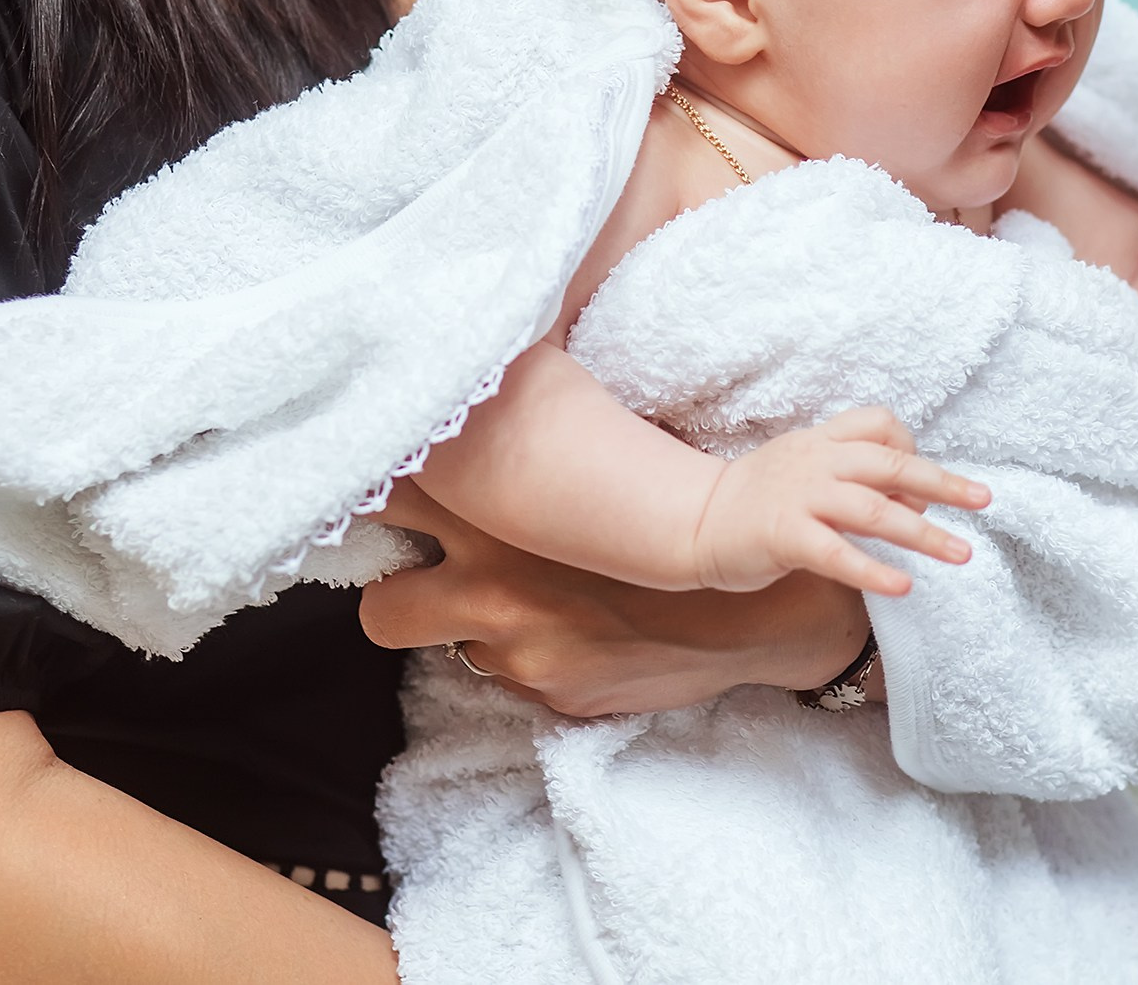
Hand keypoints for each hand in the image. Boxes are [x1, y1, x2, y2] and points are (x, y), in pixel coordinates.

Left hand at [361, 483, 875, 716]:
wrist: (758, 610)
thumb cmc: (686, 521)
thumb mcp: (608, 470)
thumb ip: (541, 468)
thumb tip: (495, 440)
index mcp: (504, 515)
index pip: (393, 500)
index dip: (379, 498)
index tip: (384, 498)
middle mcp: (497, 590)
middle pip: (382, 607)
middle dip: (393, 591)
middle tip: (422, 572)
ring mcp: (521, 655)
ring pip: (451, 650)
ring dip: (474, 628)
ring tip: (530, 602)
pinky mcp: (553, 698)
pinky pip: (513, 679)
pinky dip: (532, 658)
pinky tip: (580, 632)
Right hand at [693, 408, 991, 596]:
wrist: (692, 520)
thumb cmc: (755, 499)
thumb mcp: (805, 468)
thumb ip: (852, 474)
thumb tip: (911, 498)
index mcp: (823, 441)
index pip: (880, 423)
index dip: (911, 449)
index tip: (925, 484)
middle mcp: (817, 461)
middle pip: (891, 463)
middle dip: (944, 482)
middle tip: (984, 500)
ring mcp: (800, 497)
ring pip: (874, 510)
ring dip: (924, 533)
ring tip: (961, 554)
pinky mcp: (784, 536)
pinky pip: (838, 554)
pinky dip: (874, 570)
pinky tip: (903, 586)